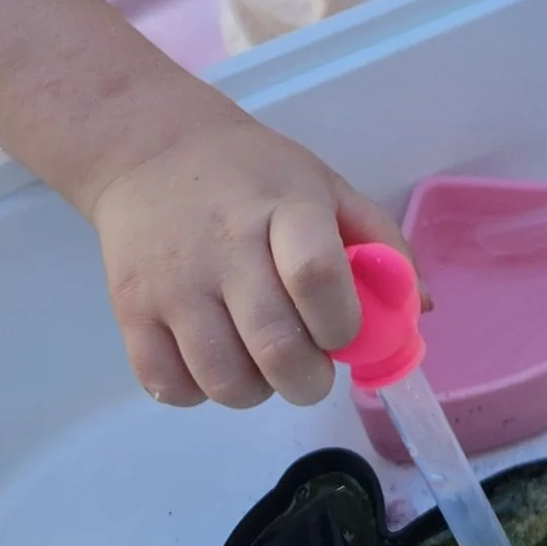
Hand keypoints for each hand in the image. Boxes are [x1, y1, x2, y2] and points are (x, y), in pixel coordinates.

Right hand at [87, 97, 406, 410]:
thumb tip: (416, 311)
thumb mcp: (326, 186)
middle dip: (308, 380)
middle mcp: (224, 246)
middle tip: (310, 368)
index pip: (317, 275)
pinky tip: (213, 361)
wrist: (151, 152)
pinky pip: (169, 386)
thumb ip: (380, 246)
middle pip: (274, 346)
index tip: (343, 332)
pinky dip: (198, 393)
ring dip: (256, 390)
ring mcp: (173, 283)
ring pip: (223, 381)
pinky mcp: (130, 310)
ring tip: (259, 362)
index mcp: (284, 207)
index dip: (342, 324)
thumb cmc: (253, 174)